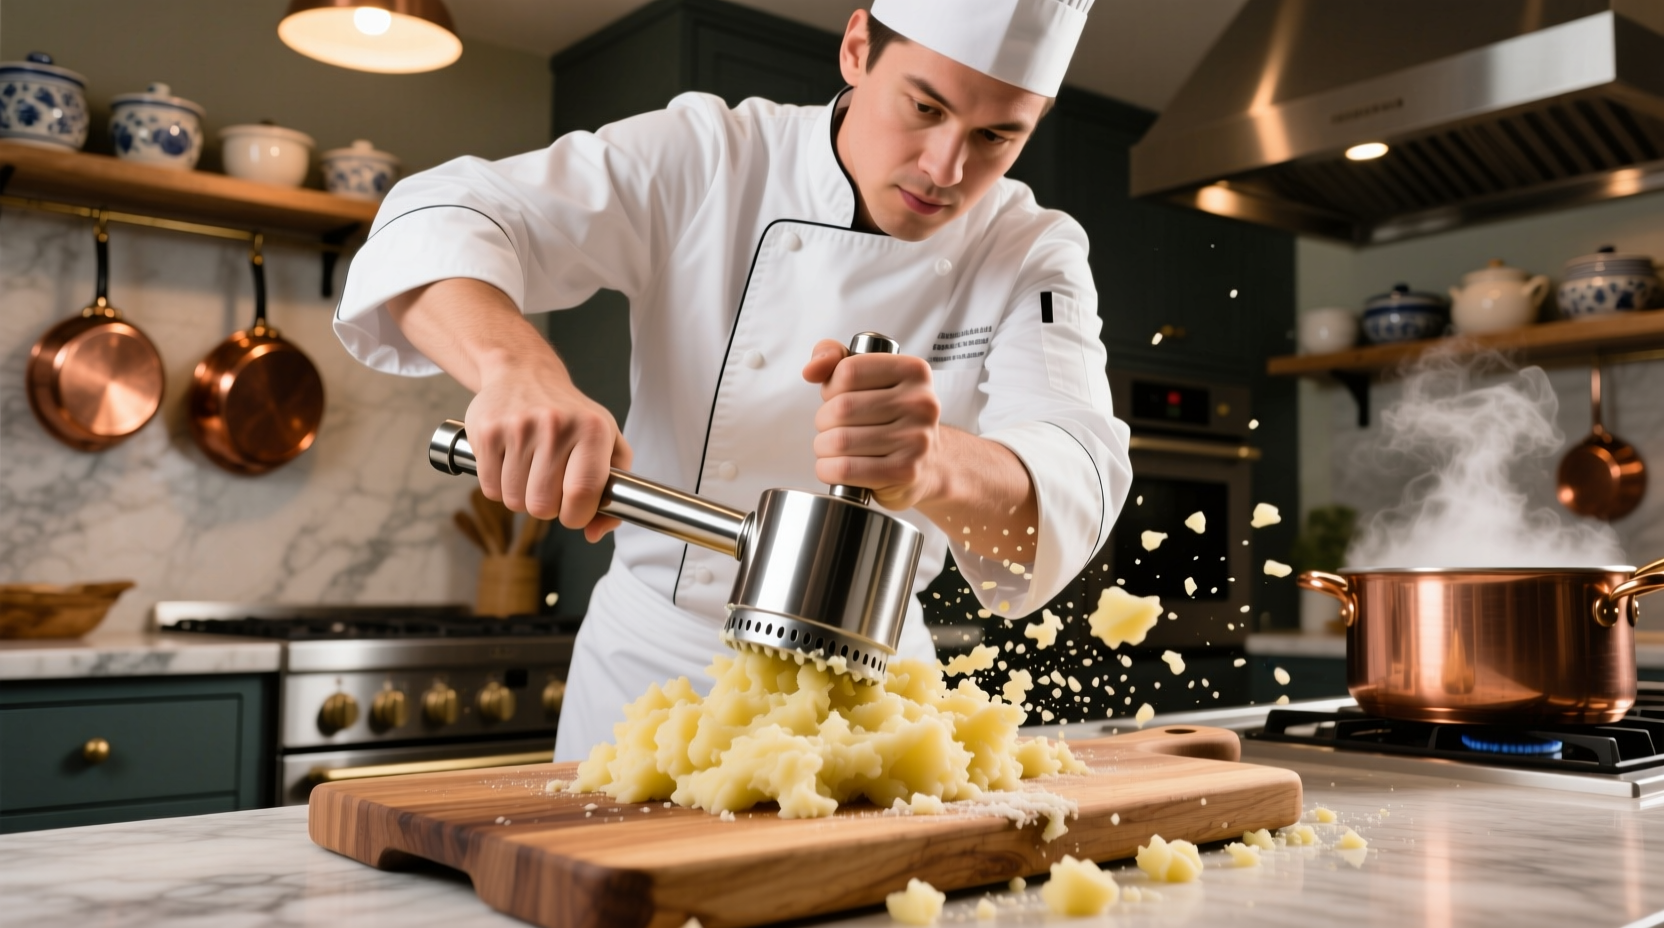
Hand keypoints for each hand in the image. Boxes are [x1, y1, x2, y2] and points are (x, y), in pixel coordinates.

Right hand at [389, 279, 630, 541]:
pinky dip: (499, 487)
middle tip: (549, 486)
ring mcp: (520, 427)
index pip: (583, 494)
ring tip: (529, 472)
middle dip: (547, 508)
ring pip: (514, 501)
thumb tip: (595, 532)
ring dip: (521, 497)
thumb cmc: (570, 414)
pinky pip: (490, 489)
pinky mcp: (489, 431)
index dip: (577, 516)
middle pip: (544, 506)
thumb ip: (614, 491)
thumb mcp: (607, 442)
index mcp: (593, 429)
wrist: (524, 373)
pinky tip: (509, 464)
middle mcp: (557, 425)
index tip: (574, 511)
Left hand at [801, 338, 941, 509]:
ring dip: (823, 447)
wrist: (930, 463)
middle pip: (842, 408)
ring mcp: (916, 439)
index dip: (831, 388)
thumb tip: (811, 370)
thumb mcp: (870, 376)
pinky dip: (828, 469)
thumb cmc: (891, 416)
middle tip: (832, 428)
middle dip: (824, 420)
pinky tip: (834, 467)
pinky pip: (846, 469)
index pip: (848, 371)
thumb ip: (835, 357)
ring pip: (840, 440)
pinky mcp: (905, 472)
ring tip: (832, 448)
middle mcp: (921, 403)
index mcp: (914, 371)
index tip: (838, 398)